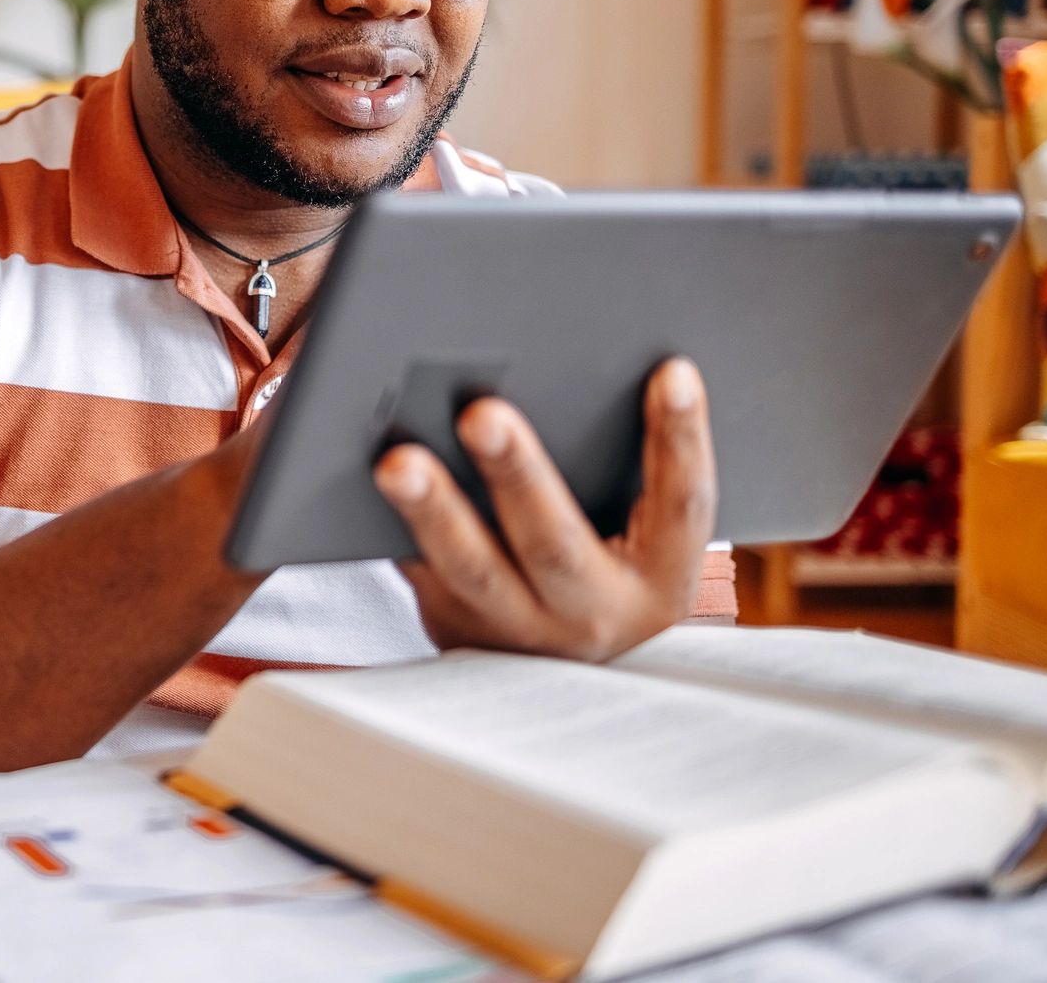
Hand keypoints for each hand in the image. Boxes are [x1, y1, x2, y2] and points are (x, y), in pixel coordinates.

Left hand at [373, 357, 716, 661]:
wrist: (559, 681)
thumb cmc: (612, 574)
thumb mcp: (647, 542)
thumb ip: (636, 474)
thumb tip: (605, 364)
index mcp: (660, 583)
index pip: (684, 506)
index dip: (682, 440)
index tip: (674, 372)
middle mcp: (592, 614)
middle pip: (553, 543)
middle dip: (518, 474)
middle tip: (482, 413)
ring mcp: (518, 632)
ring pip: (471, 569)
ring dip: (432, 510)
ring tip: (398, 461)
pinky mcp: (453, 629)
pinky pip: (418, 575)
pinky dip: (391, 528)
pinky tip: (362, 479)